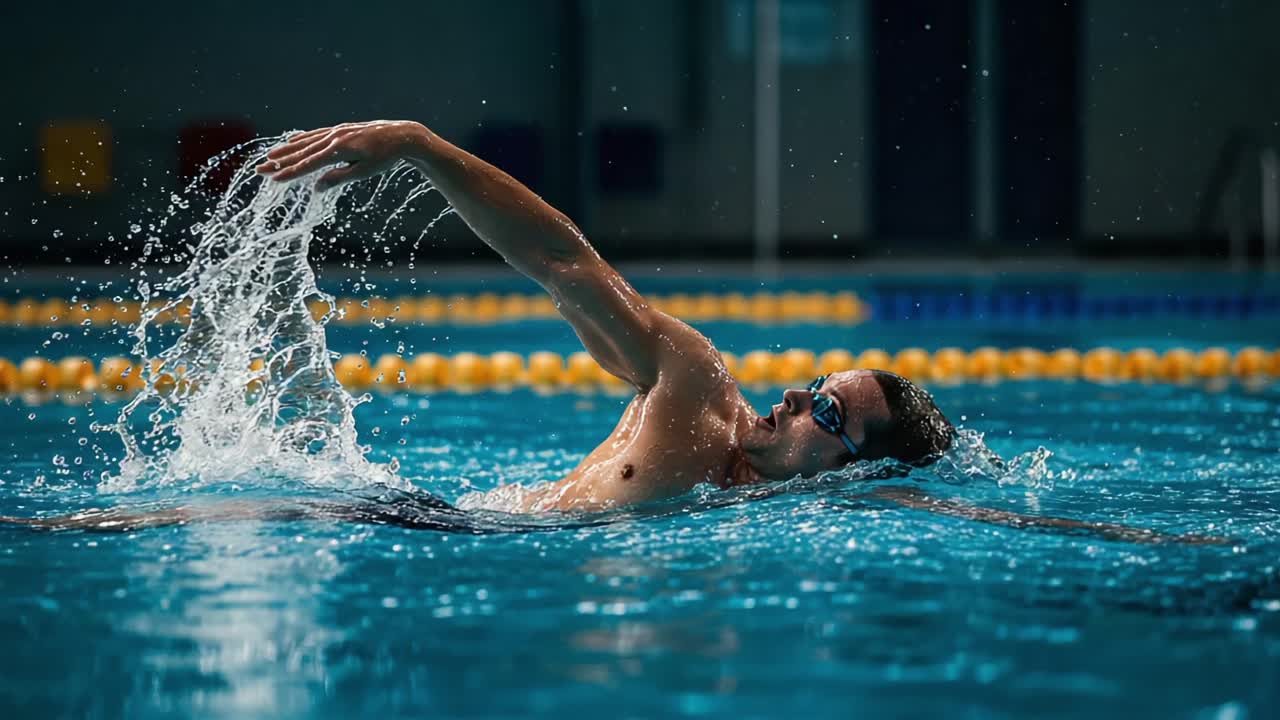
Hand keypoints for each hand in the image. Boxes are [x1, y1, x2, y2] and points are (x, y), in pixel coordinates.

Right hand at [256, 120, 429, 189]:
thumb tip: (316, 187)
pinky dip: (302, 139)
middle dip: (279, 162)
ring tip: (269, 156)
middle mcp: (334, 137)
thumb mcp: (364, 172)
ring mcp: (336, 131)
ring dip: (286, 150)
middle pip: (301, 152)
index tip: (273, 179)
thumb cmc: (385, 158)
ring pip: (306, 142)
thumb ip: (339, 178)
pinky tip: (292, 142)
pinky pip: (316, 134)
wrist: (401, 135)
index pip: (308, 164)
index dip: (289, 173)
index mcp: (338, 150)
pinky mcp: (341, 129)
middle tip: (259, 169)